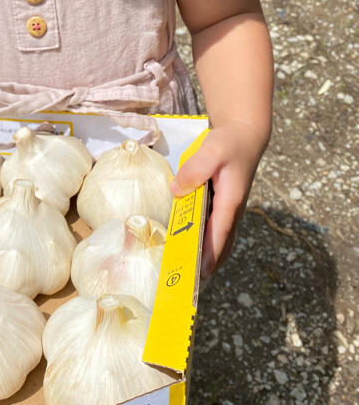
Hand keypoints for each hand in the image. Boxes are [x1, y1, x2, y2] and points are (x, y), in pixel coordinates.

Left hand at [169, 121, 267, 279]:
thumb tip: (176, 191)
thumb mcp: (211, 151)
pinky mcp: (223, 205)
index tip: (199, 275)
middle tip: (189, 285)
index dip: (209, 255)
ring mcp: (228, 209)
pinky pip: (214, 229)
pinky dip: (205, 242)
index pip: (219, 234)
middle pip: (220, 244)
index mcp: (230, 201)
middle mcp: (231, 210)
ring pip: (218, 239)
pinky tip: (190, 248)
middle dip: (207, 264)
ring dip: (206, 256)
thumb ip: (195, 170)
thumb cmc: (228, 143)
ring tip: (187, 275)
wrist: (244, 135)